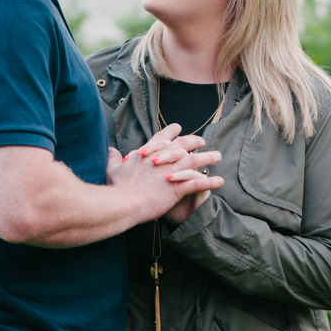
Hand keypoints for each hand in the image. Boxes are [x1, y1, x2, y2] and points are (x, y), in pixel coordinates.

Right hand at [107, 124, 223, 222]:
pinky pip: (198, 183)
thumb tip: (110, 150)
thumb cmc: (117, 188)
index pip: (162, 136)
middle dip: (195, 140)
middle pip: (183, 144)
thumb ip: (113, 158)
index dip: (172, 131)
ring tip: (218, 156)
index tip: (179, 127)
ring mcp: (170, 172)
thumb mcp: (113, 170)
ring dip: (208, 158)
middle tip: (203, 140)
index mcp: (148, 154)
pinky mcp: (177, 187)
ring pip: (194, 161)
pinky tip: (220, 181)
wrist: (122, 203)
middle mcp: (162, 159)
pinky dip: (210, 181)